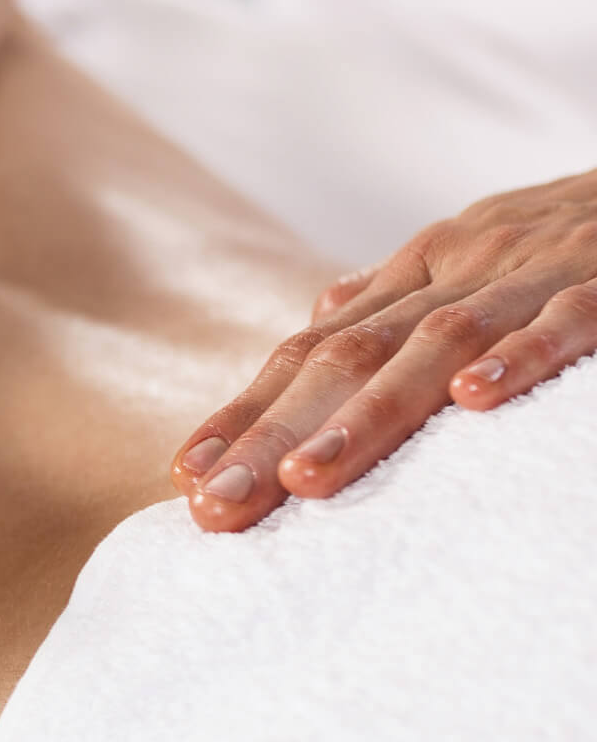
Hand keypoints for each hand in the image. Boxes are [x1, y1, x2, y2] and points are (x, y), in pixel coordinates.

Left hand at [172, 168, 596, 530]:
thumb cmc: (584, 234)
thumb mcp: (484, 254)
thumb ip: (405, 292)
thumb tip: (322, 310)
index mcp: (421, 271)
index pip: (310, 349)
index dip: (246, 412)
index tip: (186, 477)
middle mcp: (460, 267)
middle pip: (347, 356)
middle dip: (272, 434)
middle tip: (216, 507)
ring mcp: (535, 271)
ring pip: (435, 344)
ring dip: (366, 416)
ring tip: (307, 482)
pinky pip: (567, 318)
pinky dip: (521, 355)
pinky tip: (474, 402)